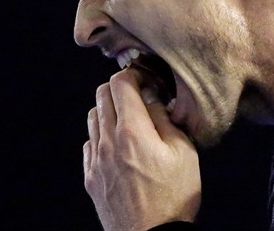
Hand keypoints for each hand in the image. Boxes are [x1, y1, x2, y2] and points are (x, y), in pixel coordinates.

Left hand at [84, 68, 200, 230]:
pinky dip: (101, 135)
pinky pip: (89, 143)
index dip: (133, 75)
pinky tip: (119, 147)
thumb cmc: (173, 198)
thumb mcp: (183, 153)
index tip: (145, 80)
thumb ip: (164, 119)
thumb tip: (151, 97)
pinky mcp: (91, 177)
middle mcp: (108, 141)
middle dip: (119, 88)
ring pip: (93, 117)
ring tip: (130, 123)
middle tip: (138, 97)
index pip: (120, 82)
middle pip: (102, 94)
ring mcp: (96, 160)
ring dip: (109, 110)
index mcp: (132, 131)